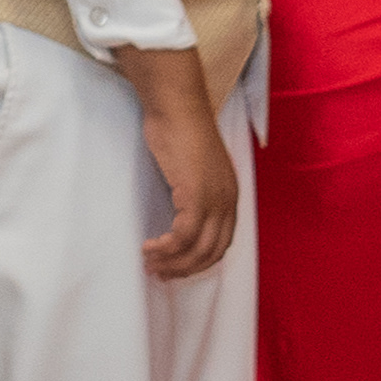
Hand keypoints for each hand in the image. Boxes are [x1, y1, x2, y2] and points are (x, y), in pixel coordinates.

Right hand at [122, 51, 238, 281]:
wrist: (177, 106)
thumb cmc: (179, 130)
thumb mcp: (192, 167)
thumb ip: (192, 190)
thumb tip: (177, 210)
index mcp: (230, 196)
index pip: (221, 243)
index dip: (199, 261)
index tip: (176, 268)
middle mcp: (228, 201)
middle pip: (211, 252)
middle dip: (185, 269)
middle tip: (160, 274)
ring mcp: (214, 200)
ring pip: (197, 249)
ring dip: (172, 262)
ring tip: (150, 263)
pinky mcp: (196, 196)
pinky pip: (183, 235)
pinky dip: (166, 248)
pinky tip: (150, 247)